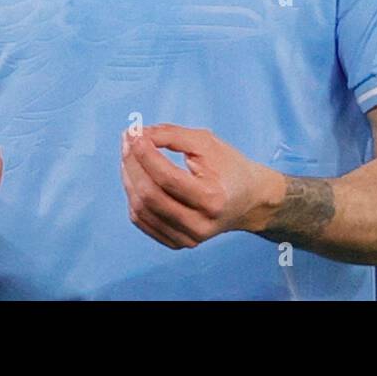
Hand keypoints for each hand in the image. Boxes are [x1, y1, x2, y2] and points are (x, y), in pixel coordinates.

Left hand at [119, 124, 283, 248]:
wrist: (249, 200)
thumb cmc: (228, 166)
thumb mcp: (206, 143)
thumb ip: (171, 135)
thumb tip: (136, 133)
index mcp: (212, 198)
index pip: (166, 178)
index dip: (144, 154)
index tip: (133, 132)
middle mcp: (200, 224)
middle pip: (150, 196)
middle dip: (132, 164)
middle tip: (127, 139)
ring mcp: (188, 238)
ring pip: (141, 210)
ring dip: (128, 178)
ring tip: (129, 154)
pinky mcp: (178, 243)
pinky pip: (142, 221)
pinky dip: (133, 196)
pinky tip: (135, 176)